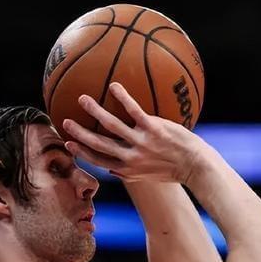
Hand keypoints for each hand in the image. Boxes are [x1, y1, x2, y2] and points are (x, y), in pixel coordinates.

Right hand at [63, 82, 208, 183]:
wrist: (196, 166)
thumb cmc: (174, 170)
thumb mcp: (148, 176)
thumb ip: (130, 172)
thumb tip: (113, 169)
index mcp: (127, 169)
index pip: (98, 161)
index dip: (81, 153)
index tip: (68, 144)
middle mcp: (131, 158)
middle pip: (98, 144)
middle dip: (80, 134)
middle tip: (65, 122)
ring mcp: (141, 143)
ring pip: (111, 126)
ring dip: (94, 112)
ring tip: (82, 99)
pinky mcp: (154, 129)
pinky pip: (134, 110)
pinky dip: (123, 98)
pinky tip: (114, 85)